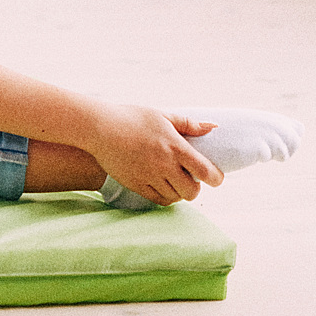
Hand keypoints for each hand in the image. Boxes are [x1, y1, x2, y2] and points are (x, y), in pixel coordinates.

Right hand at [86, 107, 220, 205]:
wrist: (99, 128)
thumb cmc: (132, 117)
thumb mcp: (162, 116)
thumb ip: (189, 124)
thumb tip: (213, 127)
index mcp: (175, 146)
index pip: (206, 172)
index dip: (216, 178)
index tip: (214, 177)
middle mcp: (164, 164)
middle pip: (192, 191)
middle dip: (196, 187)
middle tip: (190, 178)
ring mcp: (149, 176)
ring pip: (175, 197)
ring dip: (179, 191)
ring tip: (175, 180)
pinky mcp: (135, 184)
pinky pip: (158, 200)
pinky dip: (166, 196)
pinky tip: (163, 186)